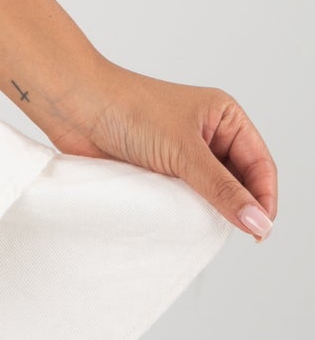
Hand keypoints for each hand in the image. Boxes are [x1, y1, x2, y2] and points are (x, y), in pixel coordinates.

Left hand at [47, 62, 276, 240]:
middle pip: (240, 182)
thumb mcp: (183, 151)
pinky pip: (185, 199)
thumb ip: (222, 189)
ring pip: (212, 193)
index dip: (264, 198)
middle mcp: (207, 134)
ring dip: (211, 210)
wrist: (74, 105)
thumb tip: (257, 222)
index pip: (260, 164)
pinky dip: (187, 212)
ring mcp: (182, 153)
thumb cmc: (128, 110)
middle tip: (236, 234)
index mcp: (223, 116)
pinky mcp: (159, 170)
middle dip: (240, 206)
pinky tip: (184, 221)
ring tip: (205, 224)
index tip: (259, 230)